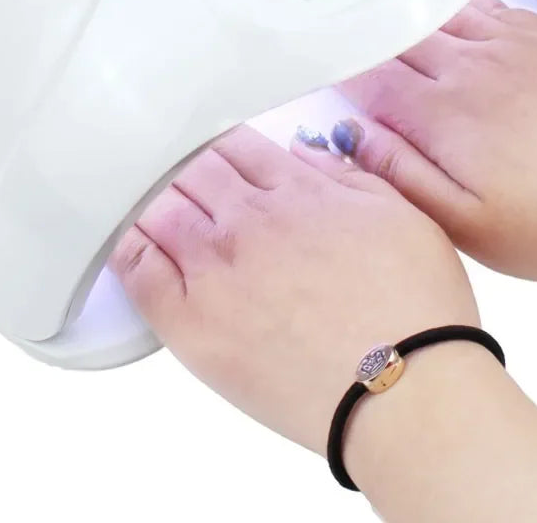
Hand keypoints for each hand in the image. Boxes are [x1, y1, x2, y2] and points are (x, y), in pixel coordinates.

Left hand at [108, 125, 477, 455]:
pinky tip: (121, 235)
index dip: (218, 141)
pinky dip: (125, 244)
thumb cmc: (416, 311)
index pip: (235, 143)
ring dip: (148, 193)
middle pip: (192, 169)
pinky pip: (138, 269)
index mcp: (296, 190)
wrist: (405, 395)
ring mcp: (214, 269)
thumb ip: (345, 175)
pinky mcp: (190, 323)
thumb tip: (302, 150)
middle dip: (181, 161)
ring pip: (158, 207)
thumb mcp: (401, 216)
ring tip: (132, 189)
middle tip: (166, 163)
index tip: (207, 145)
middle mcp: (247, 220)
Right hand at [332, 0, 536, 313]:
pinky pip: (486, 4)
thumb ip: (403, 176)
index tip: (321, 74)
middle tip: (343, 44)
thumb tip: (354, 139)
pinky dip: (455, 5)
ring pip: (435, 16)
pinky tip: (449, 13)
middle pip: (396, 40)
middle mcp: (472, 68)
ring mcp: (512, 45)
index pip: (369, 78)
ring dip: (402, 19)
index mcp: (444, 113)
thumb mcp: (473, 226)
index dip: (337, 74)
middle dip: (363, 43)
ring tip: (380, 19)